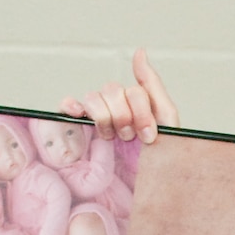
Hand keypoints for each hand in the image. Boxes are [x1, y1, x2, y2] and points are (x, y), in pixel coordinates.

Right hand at [61, 49, 177, 144]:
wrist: (149, 183)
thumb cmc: (158, 154)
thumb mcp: (166, 119)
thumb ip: (152, 84)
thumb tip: (139, 51)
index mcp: (135, 101)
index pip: (133, 91)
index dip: (141, 113)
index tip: (149, 136)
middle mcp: (115, 104)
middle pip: (111, 91)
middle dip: (124, 116)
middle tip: (129, 138)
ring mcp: (98, 115)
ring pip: (93, 98)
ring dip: (104, 118)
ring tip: (112, 137)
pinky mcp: (81, 126)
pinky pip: (68, 106)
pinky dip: (71, 106)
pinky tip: (77, 114)